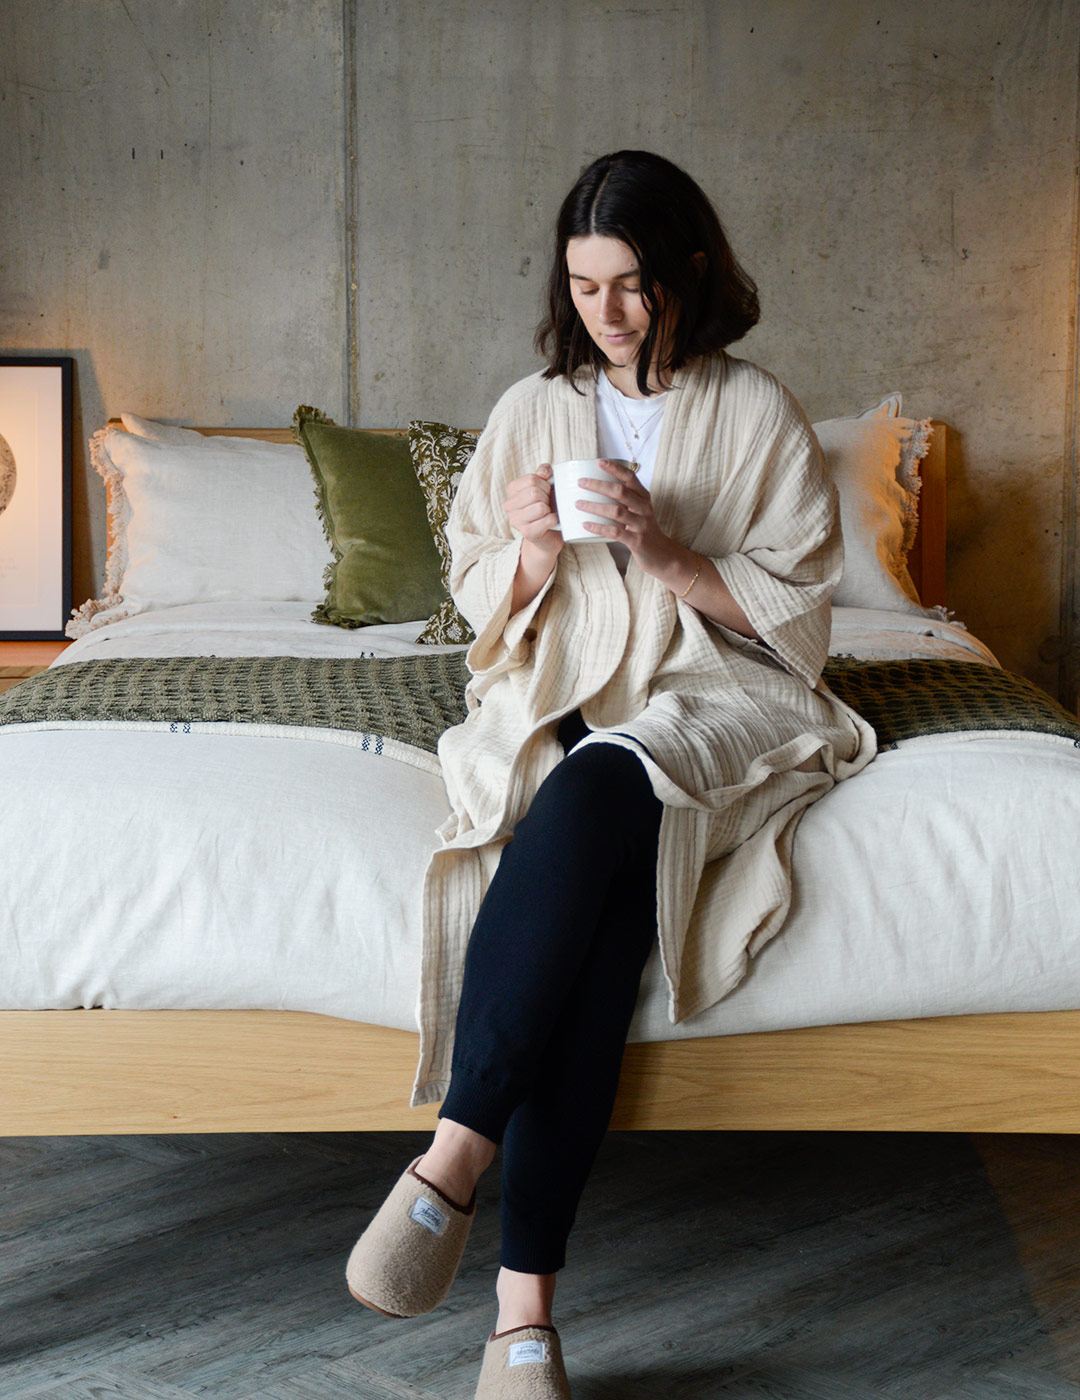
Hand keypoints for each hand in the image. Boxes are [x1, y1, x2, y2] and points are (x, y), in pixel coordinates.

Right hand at [504, 464, 562, 557]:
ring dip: (550, 510)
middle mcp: (509, 506)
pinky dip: (554, 520)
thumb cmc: (547, 506)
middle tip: (547, 504)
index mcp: (512, 490)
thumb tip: (545, 471)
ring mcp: (516, 521)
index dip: (545, 485)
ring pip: (540, 507)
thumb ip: (543, 473)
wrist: (550, 533)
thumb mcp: (545, 486)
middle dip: (547, 497)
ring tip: (547, 513)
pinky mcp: (527, 533)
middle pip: (534, 493)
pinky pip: (547, 520)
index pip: (532, 480)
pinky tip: (552, 522)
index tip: (545, 492)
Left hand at [578, 458, 677, 574]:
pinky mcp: (637, 541)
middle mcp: (644, 508)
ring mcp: (641, 524)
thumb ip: (624, 500)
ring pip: (616, 511)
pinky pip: (615, 533)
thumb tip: (596, 488)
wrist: (662, 554)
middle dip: (598, 485)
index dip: (615, 468)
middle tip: (580, 482)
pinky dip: (599, 528)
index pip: (630, 477)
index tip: (599, 462)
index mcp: (643, 497)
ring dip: (595, 506)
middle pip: (620, 491)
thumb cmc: (644, 529)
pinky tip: (586, 524)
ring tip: (578, 503)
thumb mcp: (639, 510)